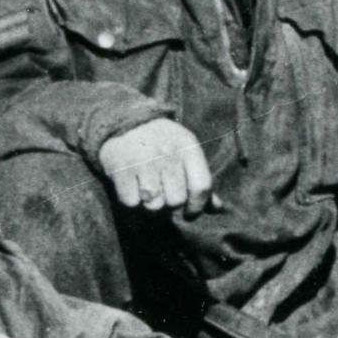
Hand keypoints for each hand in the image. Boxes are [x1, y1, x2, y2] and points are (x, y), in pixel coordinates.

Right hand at [99, 117, 215, 214]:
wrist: (126, 123)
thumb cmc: (163, 145)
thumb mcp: (186, 153)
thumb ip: (200, 181)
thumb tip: (217, 208)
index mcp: (189, 147)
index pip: (202, 187)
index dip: (197, 207)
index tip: (189, 213)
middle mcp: (168, 152)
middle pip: (176, 200)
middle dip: (169, 204)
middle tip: (162, 194)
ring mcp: (143, 160)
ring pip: (153, 205)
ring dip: (150, 203)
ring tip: (147, 189)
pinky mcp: (120, 168)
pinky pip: (131, 202)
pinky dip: (131, 200)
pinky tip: (131, 186)